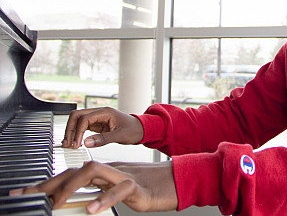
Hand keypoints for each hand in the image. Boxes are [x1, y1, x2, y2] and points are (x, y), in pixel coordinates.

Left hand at [10, 161, 177, 213]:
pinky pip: (119, 189)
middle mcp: (108, 171)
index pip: (69, 174)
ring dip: (72, 186)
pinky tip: (92, 208)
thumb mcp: (113, 190)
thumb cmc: (142, 188)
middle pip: (76, 170)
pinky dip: (105, 198)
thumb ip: (96, 191)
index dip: (45, 184)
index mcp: (101, 173)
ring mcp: (122, 176)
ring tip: (58, 203)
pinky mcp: (136, 186)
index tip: (23, 194)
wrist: (170, 183)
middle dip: (49, 183)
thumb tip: (74, 200)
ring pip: (94, 172)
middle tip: (29, 196)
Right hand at [62, 107, 143, 148]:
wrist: (141, 129)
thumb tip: (86, 143)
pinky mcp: (97, 124)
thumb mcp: (120, 136)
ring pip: (78, 120)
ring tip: (68, 144)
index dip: (78, 131)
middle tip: (68, 144)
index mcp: (105, 112)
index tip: (76, 144)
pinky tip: (74, 142)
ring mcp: (97, 118)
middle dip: (70, 129)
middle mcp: (99, 113)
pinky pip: (83, 126)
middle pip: (77, 116)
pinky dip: (77, 133)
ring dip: (72, 131)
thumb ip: (103, 139)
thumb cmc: (134, 130)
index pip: (85, 118)